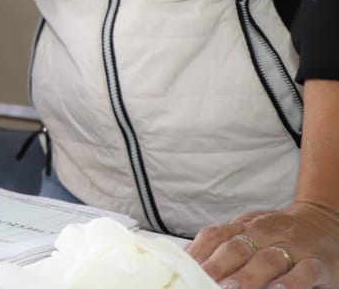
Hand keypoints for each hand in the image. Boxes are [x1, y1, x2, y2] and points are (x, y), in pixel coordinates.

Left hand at [187, 201, 338, 287]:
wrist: (323, 220)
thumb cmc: (277, 233)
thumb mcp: (248, 230)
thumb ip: (223, 243)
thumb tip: (187, 261)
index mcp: (242, 227)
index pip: (214, 237)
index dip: (196, 254)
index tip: (181, 270)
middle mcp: (264, 234)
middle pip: (235, 249)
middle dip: (216, 267)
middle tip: (202, 282)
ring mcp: (291, 247)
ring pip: (267, 260)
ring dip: (247, 276)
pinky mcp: (317, 262)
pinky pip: (304, 272)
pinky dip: (292, 282)